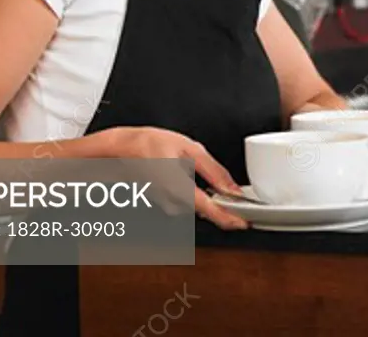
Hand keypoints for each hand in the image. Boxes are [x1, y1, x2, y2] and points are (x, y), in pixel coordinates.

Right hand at [95, 126, 247, 229]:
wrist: (122, 148)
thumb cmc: (151, 145)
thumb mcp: (190, 150)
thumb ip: (215, 172)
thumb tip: (232, 188)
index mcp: (181, 190)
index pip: (212, 213)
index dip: (232, 219)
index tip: (246, 221)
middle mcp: (172, 203)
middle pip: (207, 210)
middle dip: (221, 203)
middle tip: (233, 194)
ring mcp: (166, 204)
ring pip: (196, 205)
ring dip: (207, 196)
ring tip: (203, 176)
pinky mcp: (164, 202)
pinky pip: (185, 201)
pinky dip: (194, 193)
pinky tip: (190, 177)